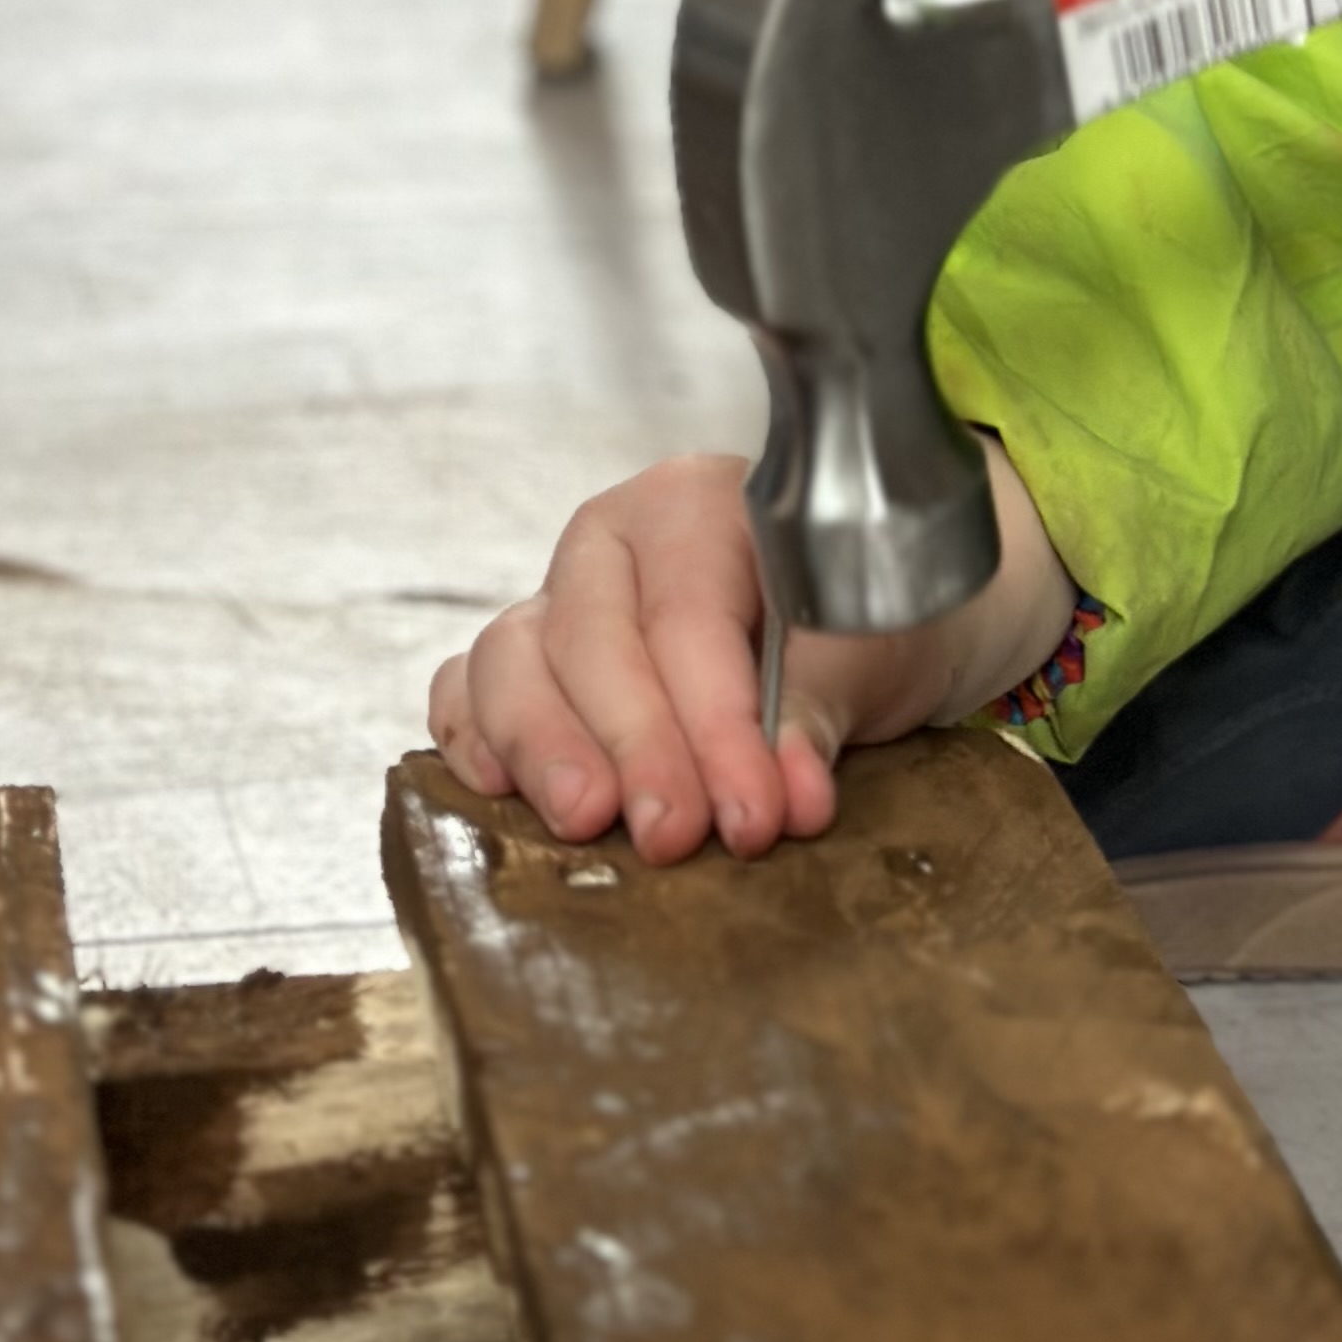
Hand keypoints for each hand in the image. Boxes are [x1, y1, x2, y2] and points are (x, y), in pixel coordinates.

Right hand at [426, 439, 1077, 862]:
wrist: (872, 626)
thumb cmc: (869, 620)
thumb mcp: (873, 648)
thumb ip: (821, 707)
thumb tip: (786, 790)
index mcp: (696, 504)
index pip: (689, 618)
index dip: (716, 726)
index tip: (755, 815)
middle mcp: (612, 542)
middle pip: (591, 639)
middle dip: (636, 748)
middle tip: (675, 837)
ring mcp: (557, 598)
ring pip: (511, 660)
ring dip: (543, 749)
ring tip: (587, 825)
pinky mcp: (527, 663)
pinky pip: (468, 690)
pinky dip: (477, 738)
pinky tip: (505, 795)